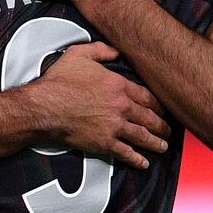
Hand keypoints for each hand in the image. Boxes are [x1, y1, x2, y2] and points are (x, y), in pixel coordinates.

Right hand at [25, 43, 170, 168]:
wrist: (45, 107)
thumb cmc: (59, 82)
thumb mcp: (79, 55)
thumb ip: (100, 50)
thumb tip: (115, 51)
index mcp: (118, 86)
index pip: (147, 97)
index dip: (158, 105)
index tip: (162, 110)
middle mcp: (121, 107)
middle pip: (150, 118)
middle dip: (162, 126)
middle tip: (167, 130)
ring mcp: (115, 127)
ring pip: (143, 136)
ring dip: (155, 143)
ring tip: (162, 146)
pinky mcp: (105, 143)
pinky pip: (127, 153)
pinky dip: (137, 160)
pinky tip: (143, 162)